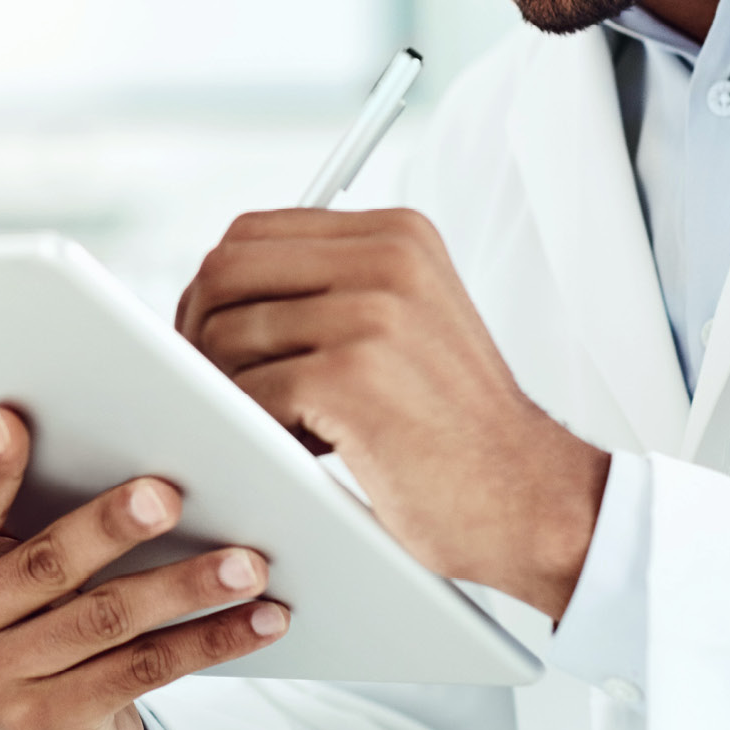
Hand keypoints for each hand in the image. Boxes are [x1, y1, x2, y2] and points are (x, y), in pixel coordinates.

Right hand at [0, 406, 288, 729]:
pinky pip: (145, 670)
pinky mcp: (51, 726)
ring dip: (186, 586)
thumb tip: (85, 436)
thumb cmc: (24, 620)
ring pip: (107, 619)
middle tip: (167, 495)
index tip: (12, 419)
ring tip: (247, 562)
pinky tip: (260, 618)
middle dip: (111, 526)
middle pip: (44, 566)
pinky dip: (211, 639)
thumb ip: (14, 515)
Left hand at [177, 207, 607, 616]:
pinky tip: (296, 448)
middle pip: (225, 271)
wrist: (532, 496)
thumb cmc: (455, 425)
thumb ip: (332, 287)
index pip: (251, 234)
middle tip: (212, 388)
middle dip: (198, 332)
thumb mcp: (408, 320)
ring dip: (226, 390)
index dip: (213, 291)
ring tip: (273, 424)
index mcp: (396, 235)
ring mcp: (371, 313)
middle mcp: (386, 258)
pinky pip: (247, 392)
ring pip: (227, 334)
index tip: (210, 341)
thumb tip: (214, 289)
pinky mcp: (352, 375)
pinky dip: (251, 428)